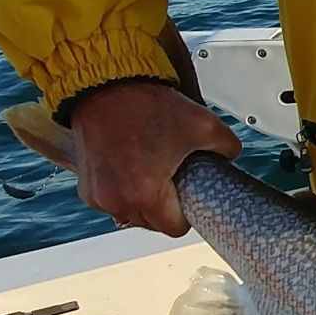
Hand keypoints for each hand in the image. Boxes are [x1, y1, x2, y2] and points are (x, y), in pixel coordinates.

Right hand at [70, 82, 240, 235]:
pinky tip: (132, 167)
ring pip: (130, 214)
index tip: (188, 197)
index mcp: (145, 193)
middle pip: (152, 223)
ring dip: (142, 200)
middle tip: (172, 178)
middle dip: (165, 206)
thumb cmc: (145, 105)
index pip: (175, 228)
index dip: (187, 213)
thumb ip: (227, 148)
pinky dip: (123, 191)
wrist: (105, 86)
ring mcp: (97, 195)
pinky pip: (111, 201)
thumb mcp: (204, 125)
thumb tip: (229, 158)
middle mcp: (116, 200)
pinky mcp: (85, 187)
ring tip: (151, 170)